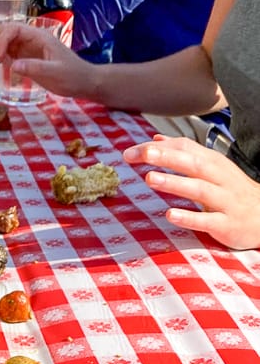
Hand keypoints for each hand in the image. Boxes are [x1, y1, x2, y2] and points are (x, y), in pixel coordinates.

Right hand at [0, 20, 95, 97]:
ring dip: (0, 49)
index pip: (15, 29)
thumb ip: (34, 68)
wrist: (84, 82)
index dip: (3, 39)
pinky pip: (13, 52)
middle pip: (9, 31)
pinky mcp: (30, 58)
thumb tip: (13, 65)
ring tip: (0, 64)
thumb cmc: (73, 76)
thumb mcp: (54, 73)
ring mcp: (31, 48)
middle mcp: (34, 39)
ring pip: (9, 41)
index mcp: (40, 37)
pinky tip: (5, 67)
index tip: (0, 57)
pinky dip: (5, 57)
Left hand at [123, 134, 259, 249]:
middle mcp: (219, 179)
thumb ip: (184, 153)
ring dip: (175, 183)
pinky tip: (170, 215)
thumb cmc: (232, 191)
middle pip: (193, 164)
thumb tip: (156, 139)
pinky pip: (207, 221)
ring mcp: (224, 201)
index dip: (159, 149)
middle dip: (167, 157)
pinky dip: (189, 217)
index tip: (130, 152)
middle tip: (143, 154)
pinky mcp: (226, 224)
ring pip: (199, 189)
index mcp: (213, 163)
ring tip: (150, 178)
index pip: (185, 149)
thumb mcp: (211, 167)